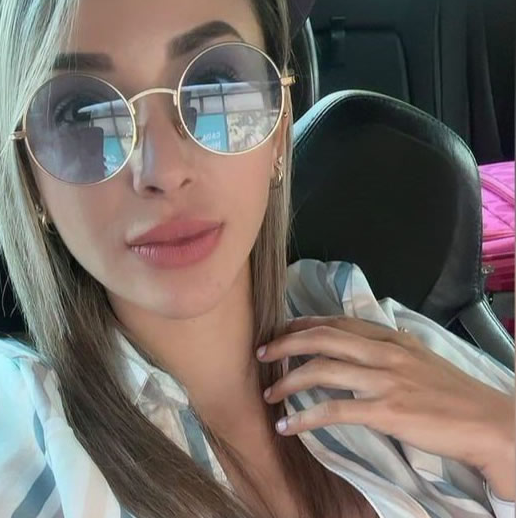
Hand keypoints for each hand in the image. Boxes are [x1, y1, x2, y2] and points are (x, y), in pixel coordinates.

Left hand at [256, 316, 513, 481]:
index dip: (304, 324)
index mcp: (390, 338)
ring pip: (323, 370)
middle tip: (261, 354)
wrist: (487, 422)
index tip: (282, 330)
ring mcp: (384, 380)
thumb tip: (362, 343)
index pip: (337, 322)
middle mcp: (383, 352)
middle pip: (322, 338)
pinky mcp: (386, 411)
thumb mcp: (419, 358)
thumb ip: (388, 348)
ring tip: (268, 394)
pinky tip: (288, 427)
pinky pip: (335, 410)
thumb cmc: (452, 393)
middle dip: (286, 343)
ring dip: (288, 381)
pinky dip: (306, 418)